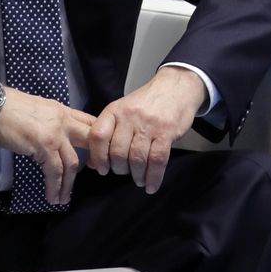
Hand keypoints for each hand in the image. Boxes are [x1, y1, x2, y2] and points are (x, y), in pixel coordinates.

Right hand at [0, 89, 95, 205]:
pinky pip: (54, 171)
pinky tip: (52, 196)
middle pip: (89, 141)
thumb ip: (51, 121)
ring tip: (63, 198)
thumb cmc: (10, 107)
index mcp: (63, 111)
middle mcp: (64, 121)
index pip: (89, 122)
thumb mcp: (40, 108)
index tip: (96, 153)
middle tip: (94, 172)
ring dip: (68, 183)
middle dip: (94, 159)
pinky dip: (55, 186)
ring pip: (72, 163)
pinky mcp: (44, 146)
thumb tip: (52, 136)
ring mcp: (56, 134)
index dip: (96, 138)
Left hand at [86, 65, 201, 192]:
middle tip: (124, 172)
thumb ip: (108, 134)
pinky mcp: (166, 132)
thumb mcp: (123, 111)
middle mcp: (130, 117)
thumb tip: (93, 163)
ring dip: (137, 174)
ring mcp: (149, 124)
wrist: (177, 86)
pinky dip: (154, 177)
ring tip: (138, 179)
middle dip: (119, 169)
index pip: (98, 136)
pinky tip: (151, 185)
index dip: (98, 157)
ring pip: (137, 158)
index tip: (102, 169)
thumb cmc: (147, 102)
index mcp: (114, 111)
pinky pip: (157, 159)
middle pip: (118, 152)